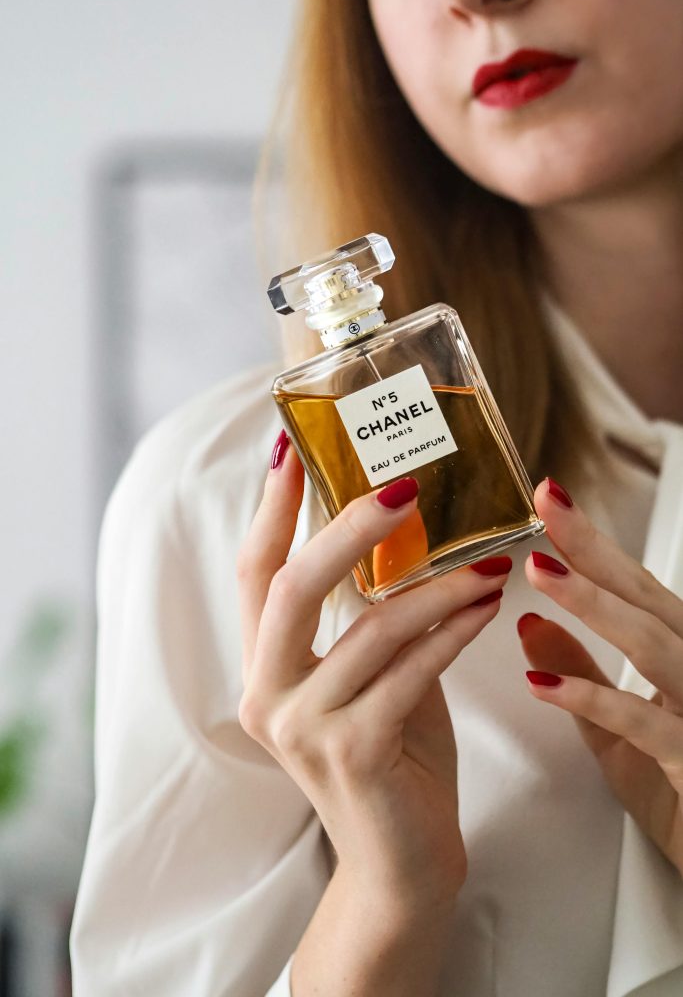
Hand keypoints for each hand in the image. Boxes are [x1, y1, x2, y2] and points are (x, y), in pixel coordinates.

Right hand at [236, 430, 511, 905]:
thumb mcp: (369, 679)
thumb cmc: (391, 758)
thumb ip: (370, 620)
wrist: (401, 863)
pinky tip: (488, 606)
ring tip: (489, 562)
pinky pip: (411, 671)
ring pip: (369, 628)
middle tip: (406, 487)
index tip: (291, 446)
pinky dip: (454, 632)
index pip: (254, 573)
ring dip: (437, 587)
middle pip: (290, 587)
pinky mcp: (351, 752)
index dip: (272, 508)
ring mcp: (302, 728)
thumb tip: (409, 537)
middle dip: (348, 527)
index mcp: (262, 670)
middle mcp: (265, 695)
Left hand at [518, 476, 682, 877]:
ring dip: (598, 608)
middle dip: (595, 553)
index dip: (593, 545)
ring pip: (658, 646)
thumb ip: (581, 673)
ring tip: (543, 573)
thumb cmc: (676, 791)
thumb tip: (529, 620)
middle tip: (548, 507)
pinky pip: (647, 726)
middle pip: (649, 601)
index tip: (551, 500)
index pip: (636, 588)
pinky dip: (595, 700)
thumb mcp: (616, 728)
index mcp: (680, 656)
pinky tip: (542, 682)